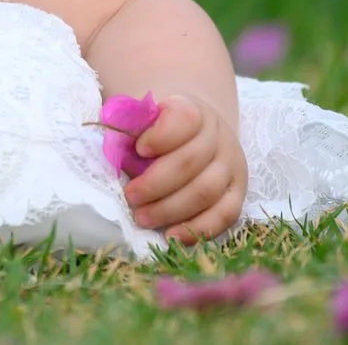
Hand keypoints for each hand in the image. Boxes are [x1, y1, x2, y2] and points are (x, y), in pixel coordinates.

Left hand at [124, 93, 245, 242]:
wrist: (196, 134)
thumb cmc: (158, 128)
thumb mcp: (144, 118)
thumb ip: (128, 128)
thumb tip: (111, 148)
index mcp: (193, 110)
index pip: (184, 118)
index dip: (161, 136)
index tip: (138, 149)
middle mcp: (218, 136)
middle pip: (191, 162)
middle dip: (155, 184)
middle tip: (130, 197)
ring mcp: (232, 166)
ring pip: (206, 192)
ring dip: (170, 209)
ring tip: (141, 218)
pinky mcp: (237, 193)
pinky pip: (224, 216)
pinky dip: (197, 229)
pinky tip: (171, 236)